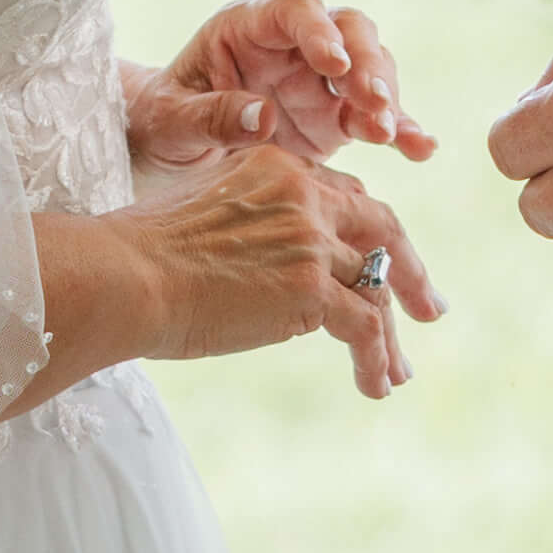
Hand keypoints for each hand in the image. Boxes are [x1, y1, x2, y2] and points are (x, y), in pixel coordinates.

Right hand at [117, 137, 439, 396]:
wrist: (124, 275)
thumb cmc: (135, 253)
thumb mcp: (197, 212)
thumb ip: (243, 227)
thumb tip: (257, 272)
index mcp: (274, 166)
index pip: (339, 195)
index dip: (362, 234)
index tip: (375, 264)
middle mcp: (304, 193)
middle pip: (380, 227)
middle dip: (408, 269)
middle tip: (427, 308)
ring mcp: (313, 240)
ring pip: (376, 286)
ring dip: (391, 335)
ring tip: (399, 372)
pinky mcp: (313, 289)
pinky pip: (366, 327)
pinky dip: (377, 359)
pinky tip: (375, 386)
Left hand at [133, 0, 428, 171]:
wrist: (170, 152)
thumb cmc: (162, 122)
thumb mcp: (170, 122)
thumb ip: (210, 116)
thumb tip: (263, 117)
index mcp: (248, 26)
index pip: (294, 10)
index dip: (319, 31)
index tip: (334, 66)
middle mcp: (294, 45)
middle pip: (349, 32)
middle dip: (367, 64)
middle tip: (373, 104)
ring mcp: (321, 80)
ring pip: (372, 69)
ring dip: (387, 99)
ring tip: (392, 135)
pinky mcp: (337, 116)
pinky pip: (376, 117)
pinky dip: (400, 131)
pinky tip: (421, 149)